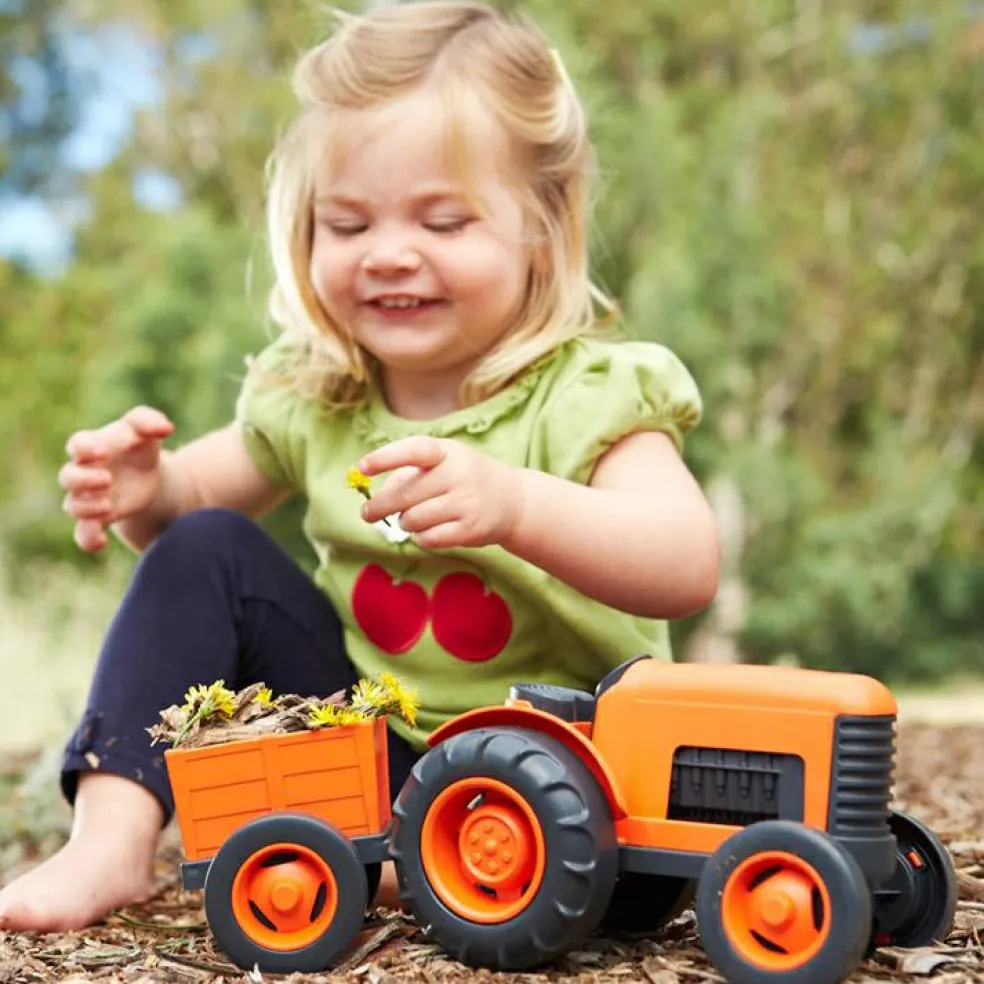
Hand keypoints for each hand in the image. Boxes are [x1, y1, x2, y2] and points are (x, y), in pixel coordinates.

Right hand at [59, 406, 174, 552]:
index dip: (85, 449)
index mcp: (92, 446)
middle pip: (69, 477)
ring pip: (72, 505)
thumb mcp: (147, 431)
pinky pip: (83, 533)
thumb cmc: (140, 447)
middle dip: (83, 480)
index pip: (77, 444)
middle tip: (107, 480)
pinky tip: (102, 543)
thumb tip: (166, 427)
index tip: (104, 452)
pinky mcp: (99, 518)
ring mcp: (89, 497)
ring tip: (108, 507)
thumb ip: (151, 421)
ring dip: (86, 508)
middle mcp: (84, 472)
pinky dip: (87, 539)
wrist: (147, 475)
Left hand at [358, 437, 523, 549]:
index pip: (414, 450)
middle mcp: (458, 474)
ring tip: (415, 517)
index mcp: (448, 452)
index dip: (386, 458)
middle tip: (367, 514)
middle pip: (405, 494)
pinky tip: (430, 530)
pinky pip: (428, 539)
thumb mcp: (443, 463)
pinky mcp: (470, 529)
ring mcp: (466, 503)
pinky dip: (421, 537)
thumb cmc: (465, 478)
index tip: (363, 467)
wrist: (513, 501)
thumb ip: (409, 475)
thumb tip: (377, 501)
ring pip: (413, 520)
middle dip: (379, 506)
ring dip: (406, 522)